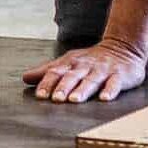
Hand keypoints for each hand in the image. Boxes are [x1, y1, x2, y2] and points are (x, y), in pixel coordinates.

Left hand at [22, 39, 146, 103]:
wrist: (122, 47)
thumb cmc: (90, 60)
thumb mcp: (67, 62)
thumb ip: (47, 70)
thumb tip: (25, 77)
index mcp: (70, 63)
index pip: (56, 72)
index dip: (47, 83)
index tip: (40, 95)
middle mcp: (85, 66)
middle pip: (72, 77)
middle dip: (63, 87)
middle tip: (55, 99)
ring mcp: (102, 70)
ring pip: (91, 80)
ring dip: (82, 90)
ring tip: (74, 100)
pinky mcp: (119, 76)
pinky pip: (114, 83)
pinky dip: (110, 90)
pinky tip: (104, 98)